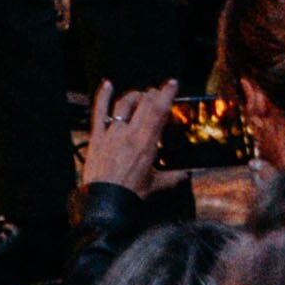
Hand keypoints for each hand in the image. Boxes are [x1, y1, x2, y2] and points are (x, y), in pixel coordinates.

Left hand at [85, 79, 175, 198]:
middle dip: (152, 94)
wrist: (105, 201)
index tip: (171, 83)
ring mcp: (112, 133)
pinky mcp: (97, 136)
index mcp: (146, 144)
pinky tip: (107, 84)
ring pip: (124, 104)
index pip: (159, 112)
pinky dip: (103, 96)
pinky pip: (99, 112)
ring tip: (141, 94)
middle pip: (143, 104)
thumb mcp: (154, 185)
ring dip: (134, 95)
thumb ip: (172, 178)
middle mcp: (130, 134)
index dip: (166, 94)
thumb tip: (187, 175)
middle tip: (158, 91)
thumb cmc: (130, 194)